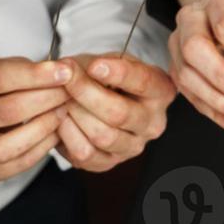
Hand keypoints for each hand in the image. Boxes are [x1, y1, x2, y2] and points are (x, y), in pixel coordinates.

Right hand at [0, 56, 70, 185]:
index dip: (35, 75)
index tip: (65, 71)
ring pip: (6, 147)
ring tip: (63, 111)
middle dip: (46, 99)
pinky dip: (39, 150)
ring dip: (43, 127)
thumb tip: (62, 72)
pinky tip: (54, 132)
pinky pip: (11, 167)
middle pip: (5, 112)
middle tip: (69, 91)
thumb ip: (21, 68)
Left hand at [55, 53, 175, 171]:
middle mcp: (153, 122)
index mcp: (161, 91)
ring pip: (103, 136)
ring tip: (62, 99)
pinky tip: (62, 119)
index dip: (119, 74)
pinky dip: (68, 136)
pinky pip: (85, 155)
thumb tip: (71, 71)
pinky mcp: (110, 162)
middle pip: (120, 113)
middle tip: (66, 80)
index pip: (144, 82)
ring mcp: (133, 146)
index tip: (95, 65)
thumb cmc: (106, 77)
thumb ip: (96, 64)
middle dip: (87, 94)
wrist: (102, 100)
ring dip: (76, 115)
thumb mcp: (109, 60)